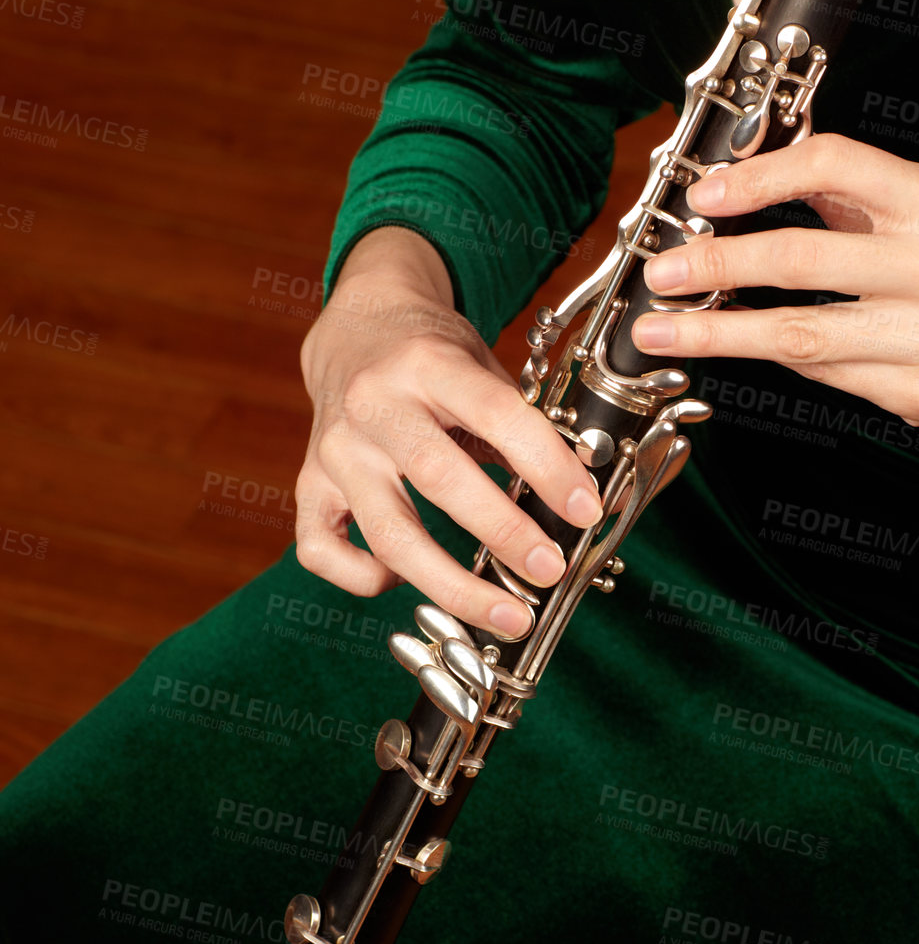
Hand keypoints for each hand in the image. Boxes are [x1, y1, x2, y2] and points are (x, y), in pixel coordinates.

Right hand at [295, 225, 601, 636]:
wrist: (355, 328)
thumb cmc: (432, 355)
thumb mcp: (481, 366)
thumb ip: (522, 423)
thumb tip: (578, 496)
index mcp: (429, 363)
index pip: (495, 414)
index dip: (546, 465)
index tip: (585, 509)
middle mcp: (374, 404)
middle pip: (439, 479)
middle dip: (504, 533)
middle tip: (549, 571)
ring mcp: (335, 449)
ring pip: (388, 532)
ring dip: (451, 585)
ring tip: (505, 615)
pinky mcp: (308, 484)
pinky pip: (322, 550)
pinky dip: (364, 577)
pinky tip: (401, 580)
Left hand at [631, 133, 918, 501]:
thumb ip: (854, 201)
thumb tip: (754, 177)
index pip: (835, 166)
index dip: (758, 176)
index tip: (705, 195)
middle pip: (801, 258)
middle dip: (716, 264)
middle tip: (663, 270)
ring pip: (799, 332)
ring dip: (717, 332)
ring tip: (660, 328)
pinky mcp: (917, 393)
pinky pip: (825, 374)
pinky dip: (771, 360)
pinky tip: (732, 351)